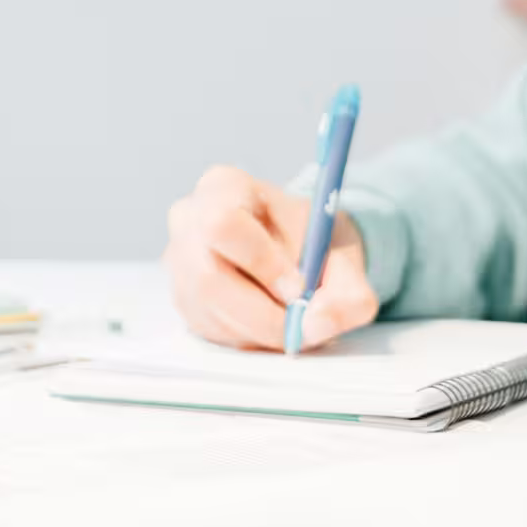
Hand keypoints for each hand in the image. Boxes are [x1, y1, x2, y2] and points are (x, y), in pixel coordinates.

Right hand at [164, 165, 378, 351]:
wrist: (303, 248)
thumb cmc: (314, 241)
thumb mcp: (344, 256)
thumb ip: (348, 292)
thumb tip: (317, 323)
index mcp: (223, 187)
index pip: (224, 224)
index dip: (262, 264)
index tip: (300, 289)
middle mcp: (188, 222)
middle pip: (209, 279)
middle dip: (262, 314)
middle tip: (301, 323)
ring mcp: (179, 264)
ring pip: (211, 313)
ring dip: (260, 332)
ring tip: (294, 323)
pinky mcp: (183, 301)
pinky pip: (210, 332)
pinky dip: (249, 339)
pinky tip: (272, 325)